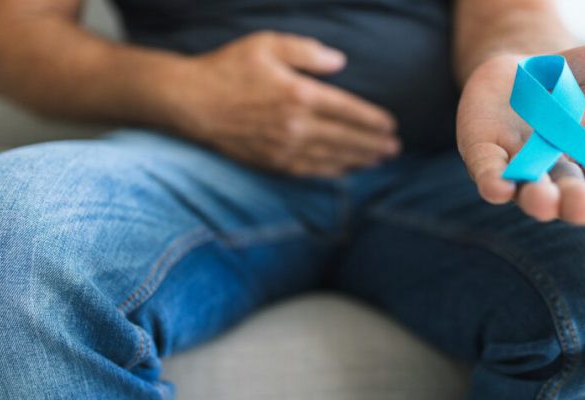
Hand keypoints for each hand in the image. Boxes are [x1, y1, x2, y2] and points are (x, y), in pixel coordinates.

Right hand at [162, 31, 399, 176]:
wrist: (190, 102)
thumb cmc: (227, 69)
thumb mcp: (266, 45)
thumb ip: (307, 51)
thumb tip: (340, 62)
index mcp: (298, 94)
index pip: (347, 110)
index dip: (372, 120)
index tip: (391, 125)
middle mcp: (295, 126)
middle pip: (345, 138)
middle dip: (373, 144)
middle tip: (395, 148)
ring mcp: (283, 148)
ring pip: (331, 157)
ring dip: (359, 160)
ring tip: (379, 160)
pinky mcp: (271, 162)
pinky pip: (310, 171)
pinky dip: (332, 171)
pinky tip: (345, 170)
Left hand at [456, 46, 584, 225]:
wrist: (521, 68)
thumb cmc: (574, 76)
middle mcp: (557, 171)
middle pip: (568, 196)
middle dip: (575, 203)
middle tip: (583, 207)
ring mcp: (519, 165)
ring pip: (528, 190)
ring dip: (535, 198)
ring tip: (543, 202)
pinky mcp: (485, 154)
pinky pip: (489, 172)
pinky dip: (494, 181)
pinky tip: (497, 188)